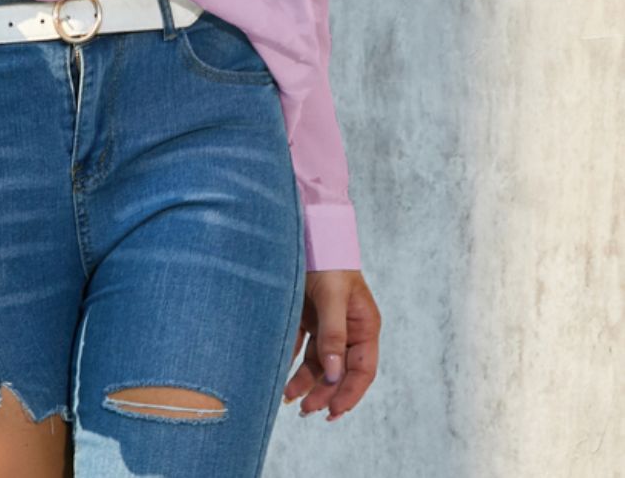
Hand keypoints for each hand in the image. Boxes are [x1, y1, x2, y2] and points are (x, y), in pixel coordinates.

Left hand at [283, 269, 380, 420]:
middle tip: (306, 410)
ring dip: (305, 382)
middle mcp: (348, 329)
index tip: (333, 411)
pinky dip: (291, 362)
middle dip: (324, 393)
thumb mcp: (333, 296)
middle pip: (339, 371)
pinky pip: (301, 346)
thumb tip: (334, 377)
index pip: (362, 370)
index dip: (349, 393)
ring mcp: (327, 324)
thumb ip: (334, 335)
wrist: (307, 232)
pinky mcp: (308, 317)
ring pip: (319, 363)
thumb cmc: (327, 260)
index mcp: (364, 326)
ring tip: (288, 398)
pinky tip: (279, 374)